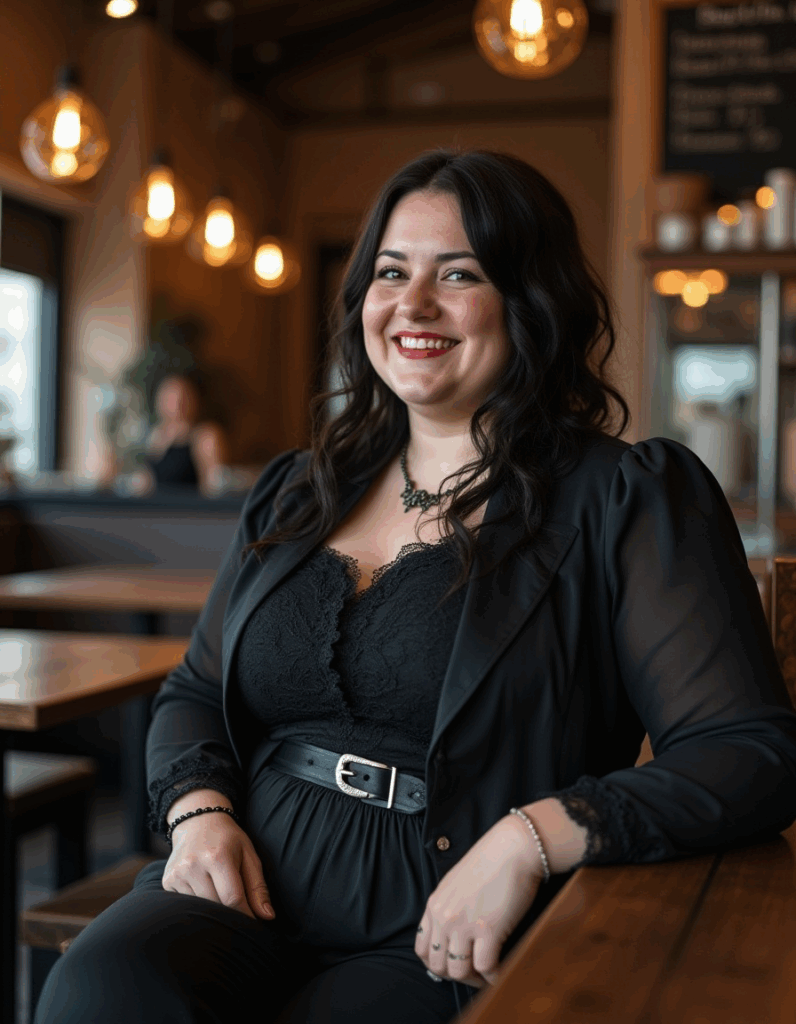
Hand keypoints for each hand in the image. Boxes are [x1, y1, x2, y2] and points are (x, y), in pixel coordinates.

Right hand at [163, 810, 274, 920]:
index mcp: (217, 857)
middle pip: (216, 907)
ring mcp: (177, 874)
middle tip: (240, 912)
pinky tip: (204, 890)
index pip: (233, 899)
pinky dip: (198, 904)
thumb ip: (258, 887)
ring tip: (221, 895)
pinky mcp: (167, 881)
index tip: (253, 925)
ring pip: (201, 909)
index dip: (245, 916)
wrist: (197, 822)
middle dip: (230, 914)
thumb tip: (268, 917)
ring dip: (214, 910)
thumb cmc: (228, 840)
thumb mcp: (248, 855)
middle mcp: (193, 865)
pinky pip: (186, 906)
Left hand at [415, 814, 544, 987]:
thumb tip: (453, 937)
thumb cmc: (490, 863)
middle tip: (473, 974)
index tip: (452, 967)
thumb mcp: (456, 884)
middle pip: (439, 965)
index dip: (436, 965)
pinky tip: (501, 971)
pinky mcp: (488, 930)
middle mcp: (445, 917)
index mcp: (435, 905)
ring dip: (474, 979)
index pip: (422, 949)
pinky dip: (494, 976)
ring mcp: (465, 924)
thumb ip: (449, 909)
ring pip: (460, 971)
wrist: (512, 849)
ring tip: (487, 974)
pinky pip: (486, 968)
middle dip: (456, 975)